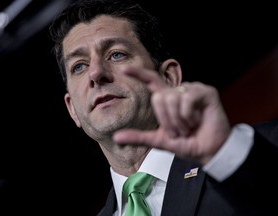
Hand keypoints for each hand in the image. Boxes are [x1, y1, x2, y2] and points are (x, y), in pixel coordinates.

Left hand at [113, 66, 230, 164]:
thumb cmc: (187, 143)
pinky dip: (189, 115)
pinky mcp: (206, 92)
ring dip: (179, 120)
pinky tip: (197, 121)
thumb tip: (116, 137)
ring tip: (189, 127)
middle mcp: (179, 91)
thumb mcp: (160, 140)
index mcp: (167, 99)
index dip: (138, 74)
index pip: (151, 81)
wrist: (208, 151)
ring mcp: (192, 90)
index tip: (123, 69)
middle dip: (166, 120)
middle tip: (179, 131)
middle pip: (159, 96)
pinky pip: (187, 99)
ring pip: (172, 98)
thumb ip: (139, 137)